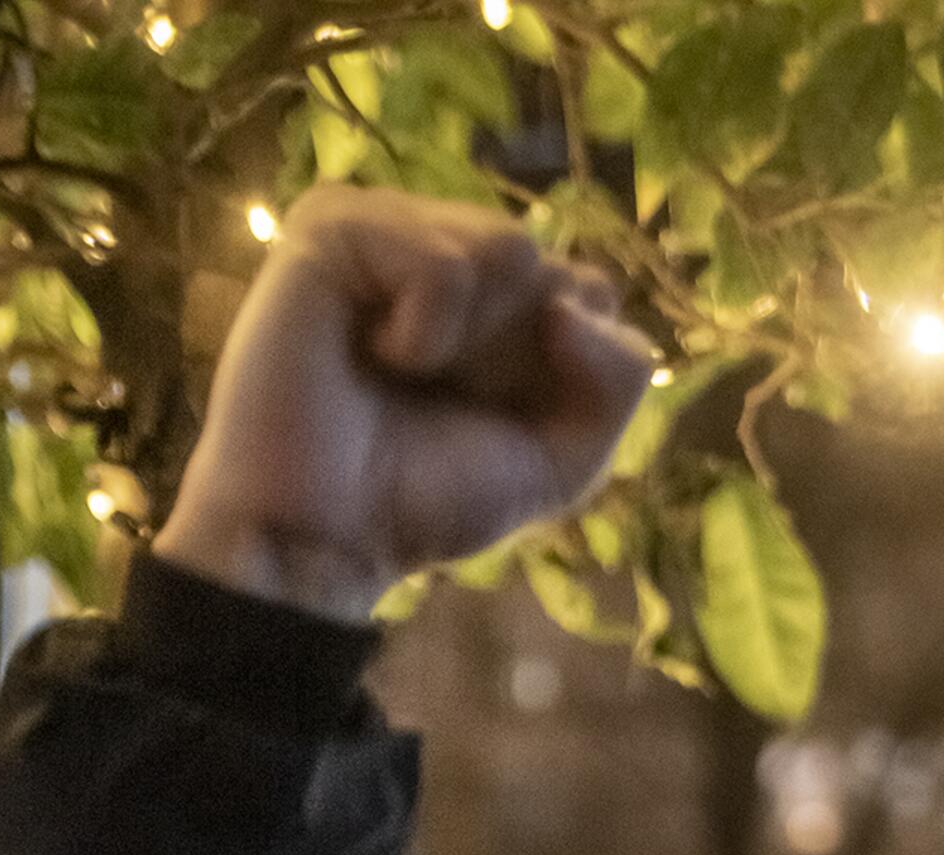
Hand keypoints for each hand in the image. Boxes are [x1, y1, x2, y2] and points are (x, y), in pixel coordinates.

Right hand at [155, 186, 653, 621]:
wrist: (323, 539)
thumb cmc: (426, 500)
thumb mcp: (563, 462)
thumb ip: (620, 380)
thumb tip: (576, 302)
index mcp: (494, 294)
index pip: (590, 290)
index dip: (564, 372)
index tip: (494, 420)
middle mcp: (442, 247)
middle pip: (553, 266)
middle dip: (516, 358)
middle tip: (437, 399)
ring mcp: (387, 228)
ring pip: (509, 246)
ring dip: (471, 343)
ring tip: (399, 374)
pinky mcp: (334, 226)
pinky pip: (442, 259)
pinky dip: (423, 330)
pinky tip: (368, 354)